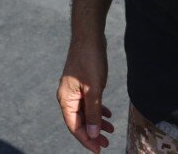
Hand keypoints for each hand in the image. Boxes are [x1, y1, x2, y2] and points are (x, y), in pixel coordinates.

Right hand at [57, 36, 113, 151]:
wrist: (89, 35)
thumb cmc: (89, 59)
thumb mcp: (94, 89)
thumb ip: (93, 112)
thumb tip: (92, 134)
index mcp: (66, 99)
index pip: (74, 126)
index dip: (86, 139)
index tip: (98, 149)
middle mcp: (67, 96)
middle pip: (79, 121)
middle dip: (92, 133)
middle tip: (106, 143)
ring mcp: (75, 90)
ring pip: (85, 112)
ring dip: (97, 122)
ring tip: (111, 130)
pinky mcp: (82, 84)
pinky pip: (89, 102)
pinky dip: (98, 110)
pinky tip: (108, 114)